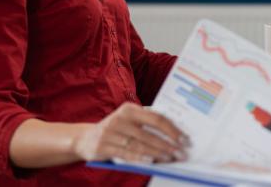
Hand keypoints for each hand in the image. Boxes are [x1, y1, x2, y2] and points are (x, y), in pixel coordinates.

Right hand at [72, 102, 189, 163]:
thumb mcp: (129, 122)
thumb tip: (174, 137)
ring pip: (139, 144)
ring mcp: (110, 132)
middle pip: (149, 132)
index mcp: (129, 109)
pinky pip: (125, 153)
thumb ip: (146, 125)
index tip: (185, 139)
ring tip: (171, 159)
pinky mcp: (103, 146)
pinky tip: (151, 162)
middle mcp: (120, 118)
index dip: (172, 130)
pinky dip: (140, 158)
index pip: (156, 118)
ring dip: (157, 153)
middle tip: (181, 153)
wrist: (85, 138)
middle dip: (168, 144)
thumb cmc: (116, 130)